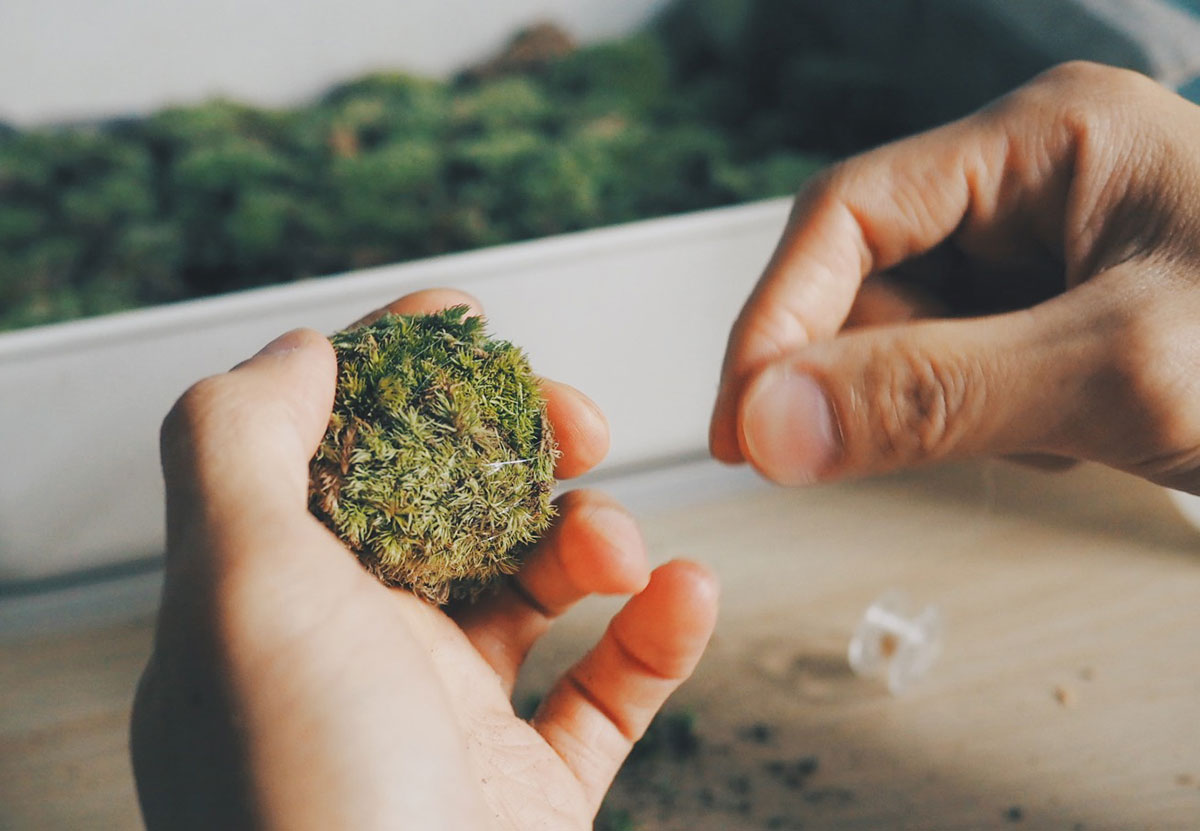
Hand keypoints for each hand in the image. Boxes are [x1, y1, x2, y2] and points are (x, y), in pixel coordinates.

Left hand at [131, 289, 718, 830]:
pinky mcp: (527, 793)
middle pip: (449, 503)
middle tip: (579, 421)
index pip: (331, 448)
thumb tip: (301, 352)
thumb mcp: (237, 596)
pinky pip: (607, 692)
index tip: (470, 321)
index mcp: (273, 605)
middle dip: (521, 445)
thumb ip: (239, 445)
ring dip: (595, 538)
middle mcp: (353, 657)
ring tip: (622, 542)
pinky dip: (657, 635)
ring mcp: (444, 723)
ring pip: (536, 589)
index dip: (397, 370)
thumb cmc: (306, 810)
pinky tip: (688, 595)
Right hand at [711, 61, 1199, 493]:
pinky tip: (1063, 442)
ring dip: (927, 408)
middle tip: (827, 458)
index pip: (851, 212)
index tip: (739, 421)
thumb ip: (935, 394)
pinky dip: (980, 428)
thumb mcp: (1125, 373)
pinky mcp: (1062, 325)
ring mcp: (1051, 257)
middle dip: (851, 371)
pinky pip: (965, 376)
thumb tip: (767, 423)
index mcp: (1048, 138)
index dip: (777, 315)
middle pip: (871, 275)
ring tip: (1038, 439)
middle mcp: (1038, 185)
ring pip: (912, 336)